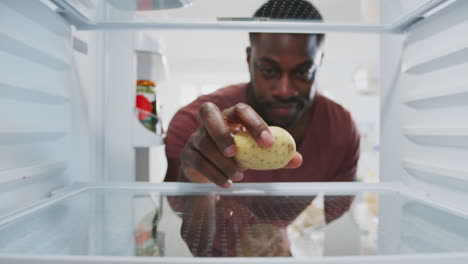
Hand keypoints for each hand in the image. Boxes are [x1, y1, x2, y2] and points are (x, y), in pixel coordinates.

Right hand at [179, 102, 302, 187]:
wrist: (211, 171)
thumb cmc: (238, 155)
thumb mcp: (256, 153)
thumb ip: (276, 155)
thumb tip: (297, 159)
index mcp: (231, 115)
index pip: (241, 110)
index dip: (255, 123)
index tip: (269, 143)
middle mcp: (210, 121)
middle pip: (209, 113)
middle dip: (222, 132)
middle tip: (235, 153)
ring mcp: (196, 136)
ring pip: (204, 143)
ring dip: (222, 162)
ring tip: (239, 176)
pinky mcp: (188, 154)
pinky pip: (198, 162)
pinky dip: (214, 174)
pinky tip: (227, 183)